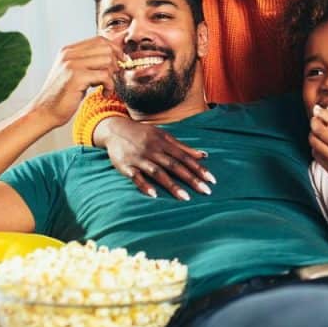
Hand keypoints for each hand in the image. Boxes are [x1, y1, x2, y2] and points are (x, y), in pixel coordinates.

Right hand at [29, 37, 122, 127]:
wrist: (45, 112)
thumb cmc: (63, 95)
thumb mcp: (73, 73)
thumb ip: (87, 62)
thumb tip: (113, 56)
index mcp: (68, 50)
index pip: (99, 40)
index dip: (114, 50)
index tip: (120, 62)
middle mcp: (69, 54)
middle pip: (105, 48)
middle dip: (114, 63)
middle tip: (111, 78)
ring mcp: (72, 64)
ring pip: (107, 60)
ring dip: (111, 76)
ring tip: (106, 87)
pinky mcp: (76, 77)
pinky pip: (105, 75)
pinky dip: (109, 86)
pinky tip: (103, 93)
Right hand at [98, 116, 213, 199]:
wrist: (115, 129)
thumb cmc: (144, 134)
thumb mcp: (164, 136)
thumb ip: (184, 147)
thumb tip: (204, 155)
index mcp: (164, 143)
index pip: (185, 158)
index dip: (199, 169)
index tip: (212, 180)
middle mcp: (154, 150)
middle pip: (175, 166)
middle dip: (191, 179)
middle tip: (205, 191)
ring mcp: (140, 158)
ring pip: (158, 172)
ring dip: (172, 185)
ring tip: (186, 198)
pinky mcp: (126, 166)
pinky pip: (136, 177)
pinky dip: (144, 185)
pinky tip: (154, 195)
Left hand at [309, 106, 327, 197]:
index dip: (323, 113)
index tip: (318, 110)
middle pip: (319, 130)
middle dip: (314, 122)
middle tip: (314, 120)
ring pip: (314, 142)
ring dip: (313, 135)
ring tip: (316, 133)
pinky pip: (316, 155)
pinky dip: (315, 147)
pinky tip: (320, 146)